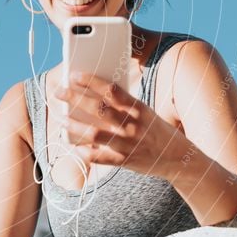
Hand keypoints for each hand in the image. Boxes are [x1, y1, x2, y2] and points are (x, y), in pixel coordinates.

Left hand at [53, 72, 186, 177]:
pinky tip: (72, 144)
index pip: (111, 90)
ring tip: (61, 118)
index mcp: (137, 108)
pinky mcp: (124, 161)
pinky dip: (83, 151)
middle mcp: (132, 125)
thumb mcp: (144, 112)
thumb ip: (123, 104)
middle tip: (59, 92)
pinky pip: (98, 157)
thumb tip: (95, 93)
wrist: (177, 158)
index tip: (73, 75)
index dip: (91, 81)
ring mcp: (127, 144)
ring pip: (94, 133)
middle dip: (75, 98)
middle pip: (98, 109)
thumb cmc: (155, 130)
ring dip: (74, 125)